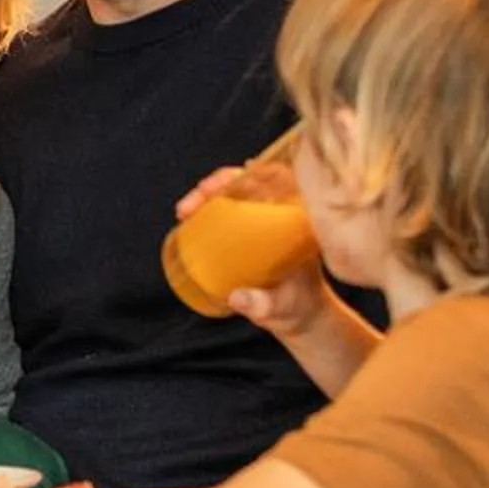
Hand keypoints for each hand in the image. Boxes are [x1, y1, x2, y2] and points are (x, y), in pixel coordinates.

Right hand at [172, 170, 331, 338]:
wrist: (297, 316)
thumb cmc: (296, 308)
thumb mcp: (282, 308)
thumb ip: (262, 305)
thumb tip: (236, 297)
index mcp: (303, 223)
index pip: (286, 181)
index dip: (263, 171)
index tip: (240, 176)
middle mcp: (284, 214)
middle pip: (254, 181)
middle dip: (222, 182)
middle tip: (197, 199)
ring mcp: (265, 220)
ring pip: (237, 191)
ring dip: (209, 191)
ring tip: (185, 209)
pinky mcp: (249, 229)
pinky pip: (228, 206)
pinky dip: (206, 204)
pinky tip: (189, 212)